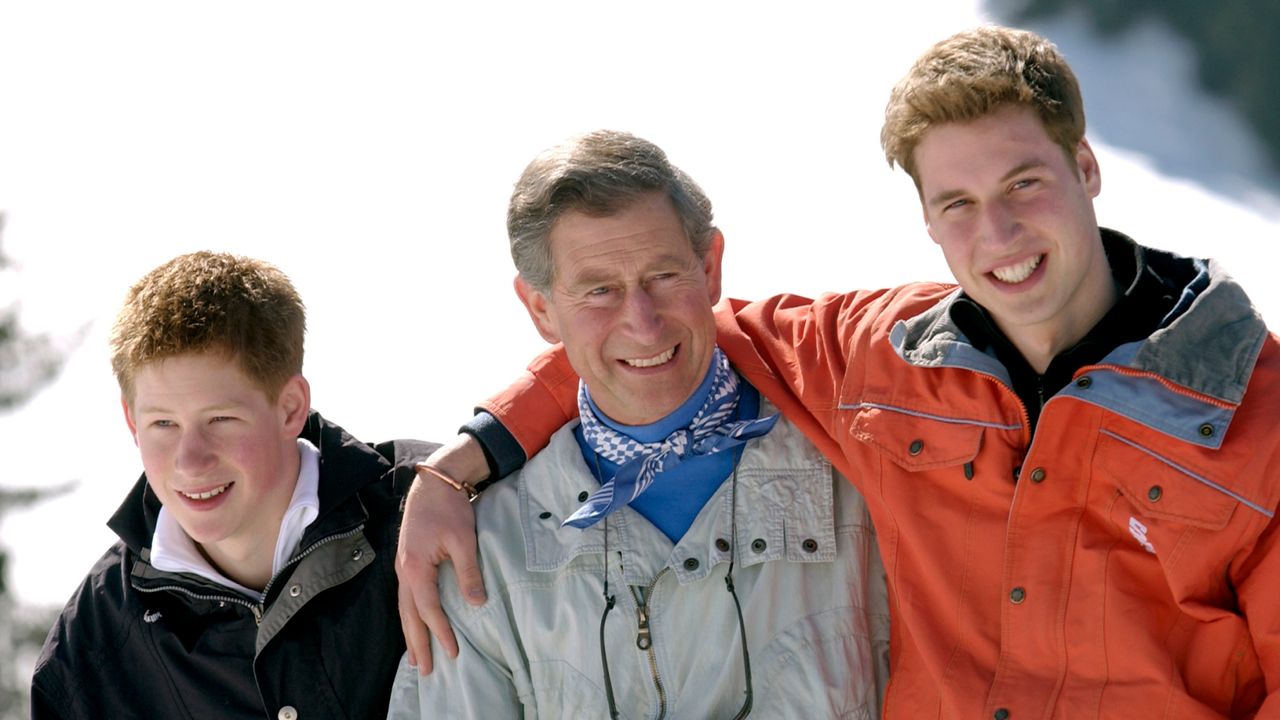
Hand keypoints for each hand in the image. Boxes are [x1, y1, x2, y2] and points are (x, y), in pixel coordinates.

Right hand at [395, 435, 487, 674]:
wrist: (433, 483)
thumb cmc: (449, 508)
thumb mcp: (463, 540)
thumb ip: (469, 572)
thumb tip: (477, 603)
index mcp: (416, 567)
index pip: (429, 609)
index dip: (441, 632)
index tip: (452, 652)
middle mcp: (404, 571)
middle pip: (409, 615)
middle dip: (418, 643)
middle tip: (425, 669)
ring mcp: (402, 567)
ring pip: (404, 608)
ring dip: (410, 632)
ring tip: (415, 656)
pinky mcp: (407, 562)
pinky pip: (406, 596)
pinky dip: (409, 615)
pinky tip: (414, 624)